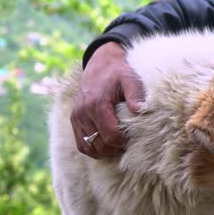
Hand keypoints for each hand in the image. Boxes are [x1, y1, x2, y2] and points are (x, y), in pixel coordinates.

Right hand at [70, 42, 144, 158]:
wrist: (101, 63)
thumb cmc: (119, 72)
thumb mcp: (130, 78)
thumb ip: (135, 94)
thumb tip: (139, 110)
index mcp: (97, 104)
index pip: (111, 136)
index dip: (124, 142)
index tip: (133, 137)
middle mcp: (83, 113)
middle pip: (100, 145)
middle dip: (116, 148)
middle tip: (128, 142)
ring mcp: (76, 118)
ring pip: (89, 148)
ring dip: (105, 151)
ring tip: (118, 144)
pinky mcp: (74, 121)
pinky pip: (81, 145)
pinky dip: (93, 149)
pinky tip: (106, 144)